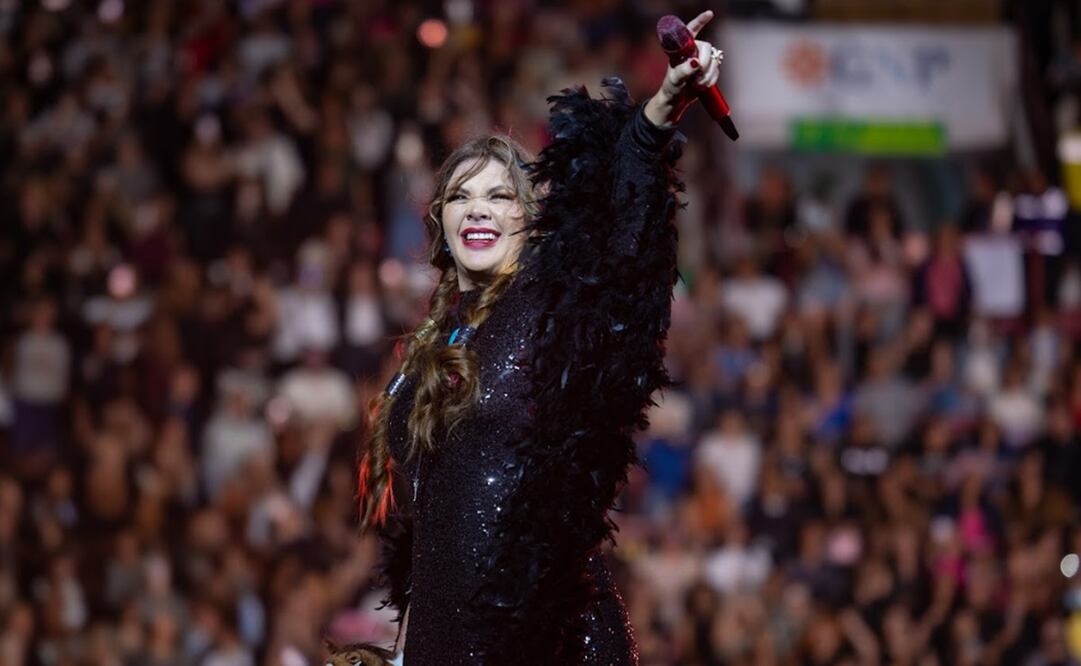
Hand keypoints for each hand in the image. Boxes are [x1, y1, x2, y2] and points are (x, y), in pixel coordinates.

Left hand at [644, 10, 721, 127]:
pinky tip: (702, 85)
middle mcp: (693, 51)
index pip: (691, 30)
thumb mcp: (674, 79)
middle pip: (707, 47)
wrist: (676, 100)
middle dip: (705, 62)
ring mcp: (702, 60)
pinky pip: (717, 70)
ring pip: (714, 60)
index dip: (700, 20)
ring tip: (696, 84)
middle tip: (698, 73)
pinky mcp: (708, 70)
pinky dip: (711, 79)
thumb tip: (696, 62)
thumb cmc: (670, 87)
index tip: (709, 14)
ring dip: (708, 74)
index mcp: (682, 49)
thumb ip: (684, 70)